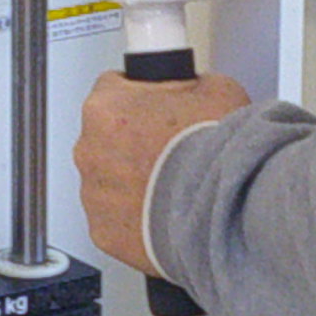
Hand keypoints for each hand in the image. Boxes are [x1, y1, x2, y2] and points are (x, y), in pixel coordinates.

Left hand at [74, 71, 251, 279]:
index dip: (142, 96)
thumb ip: (188, 84)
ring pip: (108, 179)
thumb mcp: (216, 89)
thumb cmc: (216, 153)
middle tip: (170, 149)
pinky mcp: (104, 232)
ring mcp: (93, 194)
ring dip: (132, 180)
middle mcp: (89, 149)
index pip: (113, 86)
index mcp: (106, 107)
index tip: (157, 107)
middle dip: (134, 141)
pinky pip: (114, 218)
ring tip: (172, 185)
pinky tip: (165, 212)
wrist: (226, 209)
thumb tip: (189, 88)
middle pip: (106, 136)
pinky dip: (135, 217)